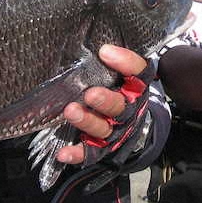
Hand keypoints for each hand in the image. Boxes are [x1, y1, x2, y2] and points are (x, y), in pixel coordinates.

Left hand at [55, 45, 152, 164]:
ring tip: (71, 112)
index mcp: (136, 89)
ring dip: (87, 121)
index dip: (125, 63)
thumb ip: (114, 61)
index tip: (105, 52)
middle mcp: (128, 111)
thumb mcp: (124, 74)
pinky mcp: (103, 148)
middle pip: (119, 106)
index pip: (138, 72)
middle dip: (105, 101)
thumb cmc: (122, 92)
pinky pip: (90, 153)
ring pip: (103, 128)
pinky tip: (63, 153)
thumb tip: (100, 48)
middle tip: (90, 94)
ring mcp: (115, 131)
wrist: (135, 128)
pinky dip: (77, 153)